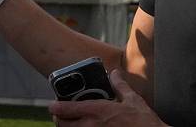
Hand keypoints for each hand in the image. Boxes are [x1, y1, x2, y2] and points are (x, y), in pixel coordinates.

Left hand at [48, 69, 167, 125]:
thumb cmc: (143, 122)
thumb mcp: (132, 99)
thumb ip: (120, 85)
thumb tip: (115, 73)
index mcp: (98, 111)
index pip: (67, 109)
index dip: (55, 107)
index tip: (52, 105)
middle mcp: (92, 126)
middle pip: (63, 125)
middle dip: (58, 119)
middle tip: (59, 115)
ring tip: (70, 123)